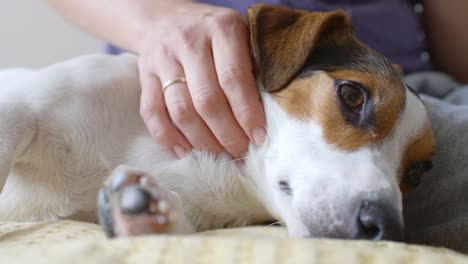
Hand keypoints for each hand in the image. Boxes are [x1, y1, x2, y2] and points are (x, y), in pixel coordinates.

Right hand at [137, 2, 265, 157]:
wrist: (165, 18)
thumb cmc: (213, 33)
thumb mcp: (240, 34)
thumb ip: (252, 66)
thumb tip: (263, 114)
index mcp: (221, 29)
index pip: (234, 78)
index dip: (246, 112)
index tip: (258, 137)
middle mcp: (188, 42)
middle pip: (207, 100)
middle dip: (227, 134)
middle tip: (240, 152)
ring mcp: (162, 59)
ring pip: (181, 110)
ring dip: (202, 141)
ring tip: (218, 156)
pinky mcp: (144, 76)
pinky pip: (151, 112)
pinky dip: (167, 137)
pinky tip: (184, 152)